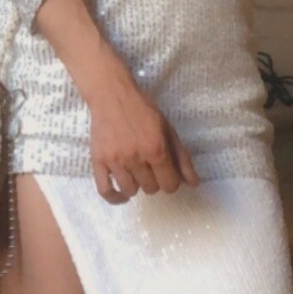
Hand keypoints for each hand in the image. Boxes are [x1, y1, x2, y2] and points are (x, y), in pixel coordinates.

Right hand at [85, 65, 199, 203]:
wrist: (111, 95)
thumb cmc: (143, 110)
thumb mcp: (168, 129)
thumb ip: (182, 158)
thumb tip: (193, 184)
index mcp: (156, 149)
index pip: (169, 184)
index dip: (171, 181)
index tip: (167, 173)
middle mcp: (135, 157)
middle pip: (151, 188)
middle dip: (155, 180)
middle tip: (150, 166)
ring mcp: (115, 160)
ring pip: (131, 190)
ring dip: (137, 185)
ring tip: (137, 172)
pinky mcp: (98, 161)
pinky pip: (105, 190)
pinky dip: (115, 198)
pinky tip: (123, 195)